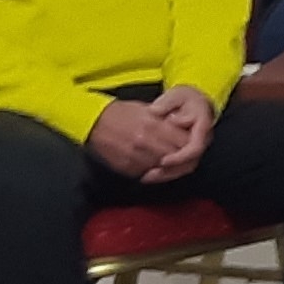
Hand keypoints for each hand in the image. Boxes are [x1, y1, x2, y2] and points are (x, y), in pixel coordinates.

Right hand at [87, 92, 213, 180]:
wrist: (93, 122)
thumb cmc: (119, 112)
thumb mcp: (144, 109)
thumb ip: (164, 120)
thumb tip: (181, 129)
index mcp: (153, 125)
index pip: (183, 141)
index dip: (190, 144)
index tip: (191, 143)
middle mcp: (146, 143)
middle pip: (177, 157)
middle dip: (183, 157)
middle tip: (184, 156)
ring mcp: (136, 157)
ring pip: (164, 169)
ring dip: (170, 167)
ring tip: (170, 161)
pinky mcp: (127, 168)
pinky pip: (148, 174)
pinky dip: (154, 172)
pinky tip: (155, 167)